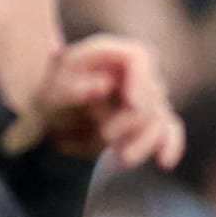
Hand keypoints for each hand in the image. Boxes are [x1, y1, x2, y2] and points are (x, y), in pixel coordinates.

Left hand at [38, 34, 185, 169]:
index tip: (134, 104)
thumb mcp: (48, 92)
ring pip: (161, 117)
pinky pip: (168, 130)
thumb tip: (105, 85)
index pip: (138, 58)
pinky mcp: (148, 121)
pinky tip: (164, 162)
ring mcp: (144, 97)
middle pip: (151, 92)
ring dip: (145, 141)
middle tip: (105, 135)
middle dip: (132, 119)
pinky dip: (169, 145)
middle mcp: (132, 73)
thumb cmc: (47, 98)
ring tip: (122, 159)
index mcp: (108, 54)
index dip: (141, 80)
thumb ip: (73, 87)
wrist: (48, 116)